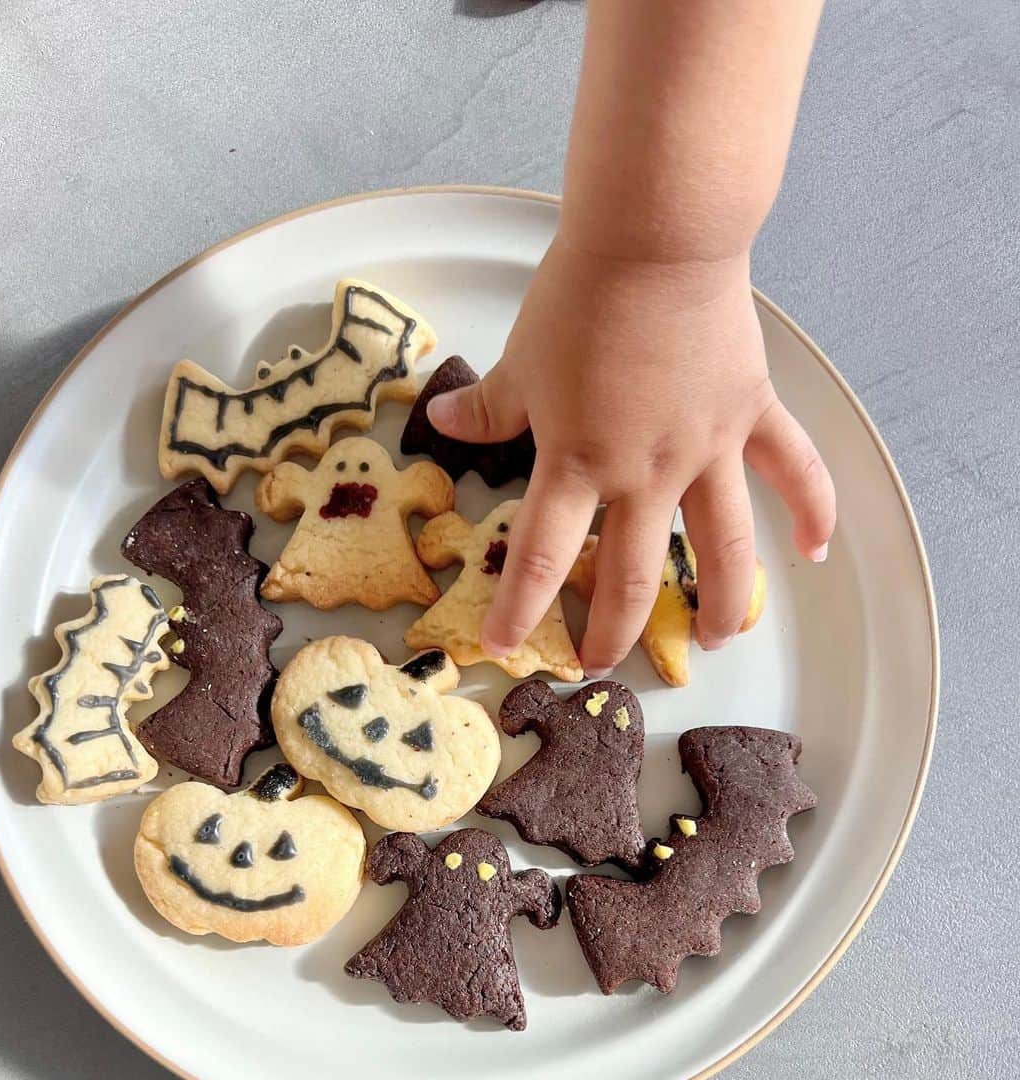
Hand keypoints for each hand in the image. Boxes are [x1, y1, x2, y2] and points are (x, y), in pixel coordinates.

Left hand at [426, 237, 834, 675]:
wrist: (656, 240)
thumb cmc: (580, 297)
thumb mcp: (521, 359)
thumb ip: (487, 408)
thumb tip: (442, 425)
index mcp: (578, 462)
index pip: (538, 556)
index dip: (518, 610)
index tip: (504, 649)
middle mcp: (644, 474)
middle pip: (629, 575)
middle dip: (613, 629)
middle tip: (602, 663)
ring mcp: (705, 451)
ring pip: (721, 549)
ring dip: (719, 603)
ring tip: (717, 642)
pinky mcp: (750, 415)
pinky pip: (792, 472)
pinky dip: (811, 510)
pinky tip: (814, 551)